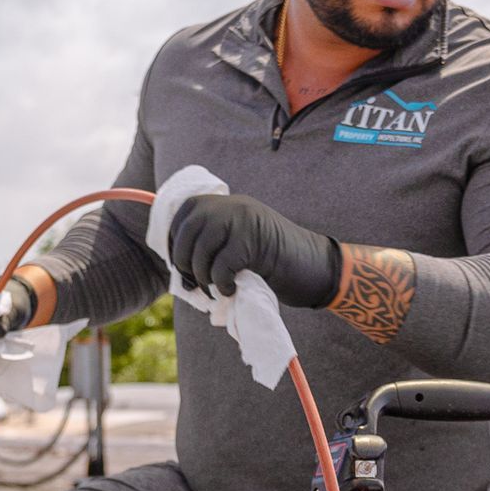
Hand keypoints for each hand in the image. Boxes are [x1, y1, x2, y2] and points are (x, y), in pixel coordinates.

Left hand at [169, 193, 340, 307]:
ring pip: (201, 249)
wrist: (314, 266)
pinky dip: (221, 283)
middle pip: (187, 231)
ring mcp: (243, 220)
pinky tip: (231, 289)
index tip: (181, 265)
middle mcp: (232, 204)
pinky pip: (221, 265)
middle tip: (196, 283)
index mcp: (225, 201)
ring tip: (215, 287)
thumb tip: (176, 261)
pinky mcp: (252, 241)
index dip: (175, 243)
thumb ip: (212, 241)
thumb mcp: (238, 242)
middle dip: (184, 262)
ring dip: (202, 275)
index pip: (183, 215)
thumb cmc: (273, 261)